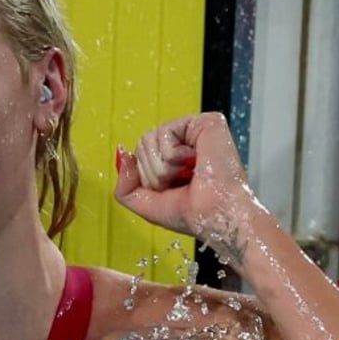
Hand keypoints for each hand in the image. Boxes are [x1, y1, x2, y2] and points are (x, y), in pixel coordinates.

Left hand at [114, 112, 252, 236]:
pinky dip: (173, 155)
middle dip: (153, 173)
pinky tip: (194, 161)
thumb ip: (125, 185)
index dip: (146, 176)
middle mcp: (183, 143)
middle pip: (141, 146)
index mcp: (172, 160)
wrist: (216, 217)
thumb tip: (122, 154)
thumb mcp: (145, 205)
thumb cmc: (192, 214)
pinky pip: (164, 132)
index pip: (138, 155)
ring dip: (163, 167)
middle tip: (180, 182)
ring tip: (187, 173)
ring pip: (148, 139)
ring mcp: (193, 131)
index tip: (169, 189)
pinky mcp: (204, 122)